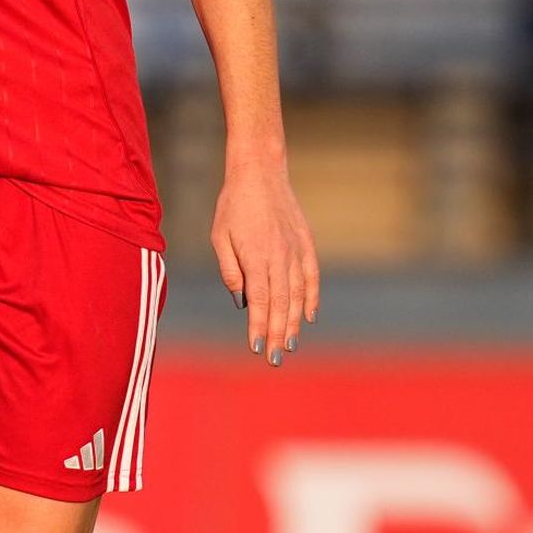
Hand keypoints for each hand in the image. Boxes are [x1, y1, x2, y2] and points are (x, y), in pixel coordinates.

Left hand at [211, 159, 319, 368]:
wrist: (260, 173)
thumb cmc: (233, 206)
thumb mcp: (220, 237)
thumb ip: (231, 270)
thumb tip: (242, 301)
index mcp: (256, 256)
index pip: (259, 301)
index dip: (259, 326)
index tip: (257, 348)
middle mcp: (279, 257)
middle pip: (280, 304)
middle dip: (277, 334)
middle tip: (274, 359)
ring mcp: (296, 251)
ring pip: (297, 295)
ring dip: (294, 322)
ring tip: (290, 345)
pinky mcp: (306, 243)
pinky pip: (311, 277)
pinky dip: (311, 298)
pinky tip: (309, 317)